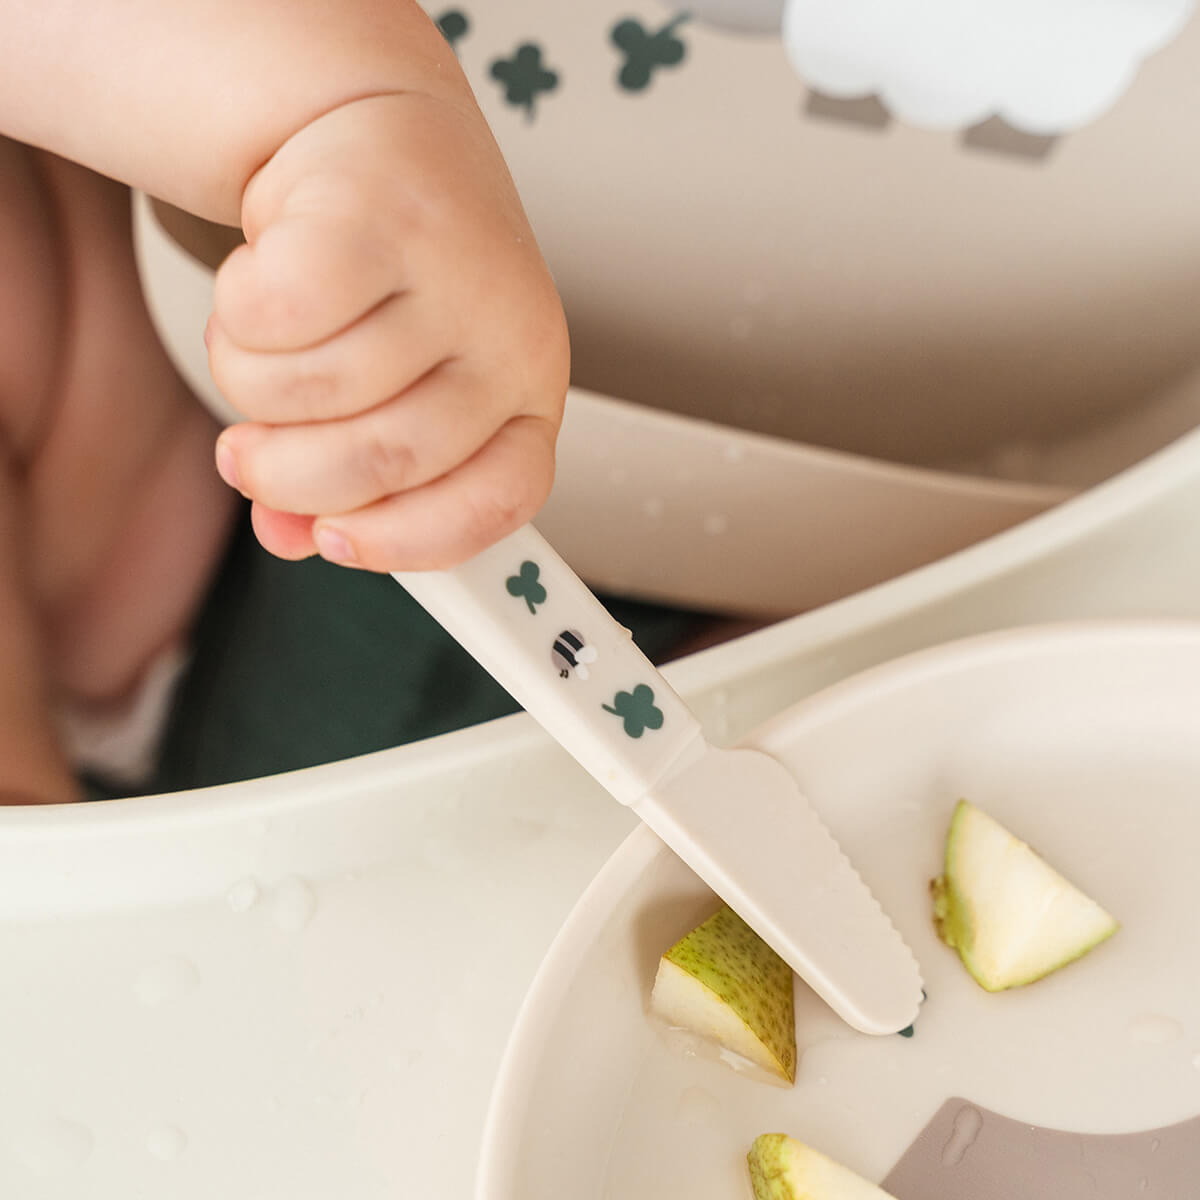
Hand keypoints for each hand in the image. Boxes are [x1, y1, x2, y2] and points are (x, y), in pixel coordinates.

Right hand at [207, 92, 568, 570]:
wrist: (382, 141)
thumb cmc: (397, 284)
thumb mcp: (398, 390)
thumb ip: (353, 479)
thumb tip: (290, 535)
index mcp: (529, 397)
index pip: (499, 500)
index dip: (408, 540)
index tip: (334, 541)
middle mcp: (512, 338)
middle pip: (390, 458)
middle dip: (290, 474)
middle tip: (246, 458)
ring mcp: (456, 271)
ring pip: (320, 386)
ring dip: (251, 385)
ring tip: (256, 350)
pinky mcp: (382, 212)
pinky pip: (278, 313)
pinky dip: (239, 316)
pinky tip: (255, 289)